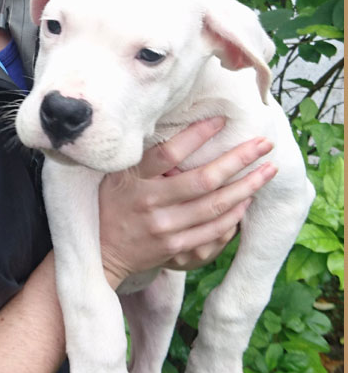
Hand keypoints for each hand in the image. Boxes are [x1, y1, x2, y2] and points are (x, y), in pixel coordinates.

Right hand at [99, 117, 276, 287]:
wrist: (105, 252)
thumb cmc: (113, 205)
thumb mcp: (117, 176)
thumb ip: (143, 158)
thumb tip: (179, 131)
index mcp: (134, 179)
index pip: (170, 152)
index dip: (198, 134)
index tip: (222, 120)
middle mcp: (150, 203)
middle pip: (203, 179)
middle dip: (239, 159)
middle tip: (264, 144)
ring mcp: (165, 228)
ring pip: (215, 206)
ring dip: (247, 187)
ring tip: (268, 170)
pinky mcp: (176, 247)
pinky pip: (213, 230)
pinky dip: (234, 214)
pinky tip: (248, 199)